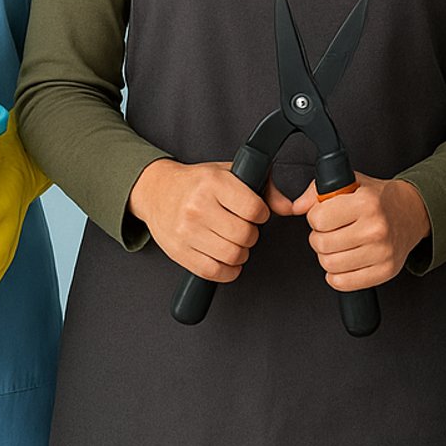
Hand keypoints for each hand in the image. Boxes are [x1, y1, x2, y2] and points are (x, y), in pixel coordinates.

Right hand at [128, 158, 270, 281]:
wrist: (156, 191)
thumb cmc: (197, 182)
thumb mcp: (229, 173)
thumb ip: (264, 187)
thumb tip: (288, 207)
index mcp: (213, 183)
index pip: (254, 209)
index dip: (261, 214)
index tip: (256, 213)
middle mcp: (198, 206)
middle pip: (245, 235)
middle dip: (252, 235)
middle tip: (244, 228)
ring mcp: (187, 231)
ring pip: (232, 255)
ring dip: (241, 253)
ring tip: (235, 242)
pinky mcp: (179, 252)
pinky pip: (214, 272)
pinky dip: (228, 271)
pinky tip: (227, 260)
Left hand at [276, 172, 428, 291]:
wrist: (412, 212)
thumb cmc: (378, 199)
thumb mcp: (351, 183)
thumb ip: (318, 191)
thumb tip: (296, 207)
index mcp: (366, 203)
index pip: (318, 219)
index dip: (315, 217)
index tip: (324, 216)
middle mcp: (376, 228)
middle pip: (321, 244)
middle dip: (318, 238)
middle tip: (330, 232)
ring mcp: (382, 252)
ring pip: (330, 265)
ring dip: (327, 256)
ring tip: (338, 245)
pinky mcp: (385, 271)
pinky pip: (343, 283)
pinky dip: (336, 275)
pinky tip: (344, 261)